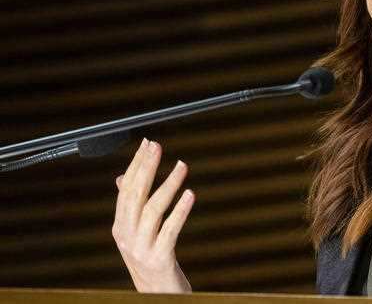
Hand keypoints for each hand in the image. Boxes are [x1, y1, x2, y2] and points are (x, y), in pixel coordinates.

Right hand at [112, 138, 193, 292]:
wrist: (157, 295)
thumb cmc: (151, 259)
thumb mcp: (136, 232)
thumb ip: (131, 206)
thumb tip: (122, 177)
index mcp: (120, 226)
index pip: (126, 189)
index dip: (136, 165)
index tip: (148, 143)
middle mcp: (127, 236)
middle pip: (135, 195)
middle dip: (146, 168)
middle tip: (158, 146)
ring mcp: (141, 248)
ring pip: (152, 210)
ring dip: (168, 185)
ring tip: (182, 166)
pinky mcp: (159, 259)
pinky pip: (170, 230)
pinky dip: (180, 211)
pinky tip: (190, 194)